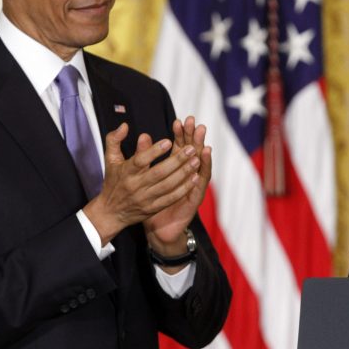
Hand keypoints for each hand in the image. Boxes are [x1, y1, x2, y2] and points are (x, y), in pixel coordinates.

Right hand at [83, 122, 201, 244]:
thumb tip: (125, 125)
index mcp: (126, 172)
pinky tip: (195, 178)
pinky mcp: (153, 208)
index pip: (140, 160)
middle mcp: (136, 185)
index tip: (169, 141)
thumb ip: (114, 140)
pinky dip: (184, 189)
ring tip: (196, 160)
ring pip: (167, 186)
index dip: (154, 151)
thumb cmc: (113, 181)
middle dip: (176, 160)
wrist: (111, 212)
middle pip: (158, 173)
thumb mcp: (110, 159)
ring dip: (184, 173)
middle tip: (191, 148)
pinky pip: (171, 198)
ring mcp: (145, 198)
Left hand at [143, 116, 211, 255]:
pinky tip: (205, 157)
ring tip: (202, 135)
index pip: (180, 146)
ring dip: (201, 149)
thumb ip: (144, 155)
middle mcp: (187, 173)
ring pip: (200, 163)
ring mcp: (193, 184)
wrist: (158, 228)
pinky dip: (204, 168)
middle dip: (192, 136)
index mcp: (175, 167)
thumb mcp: (145, 176)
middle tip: (193, 122)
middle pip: (192, 150)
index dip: (180, 134)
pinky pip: (201, 181)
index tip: (179, 121)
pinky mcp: (196, 196)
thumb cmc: (151, 201)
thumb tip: (143, 135)